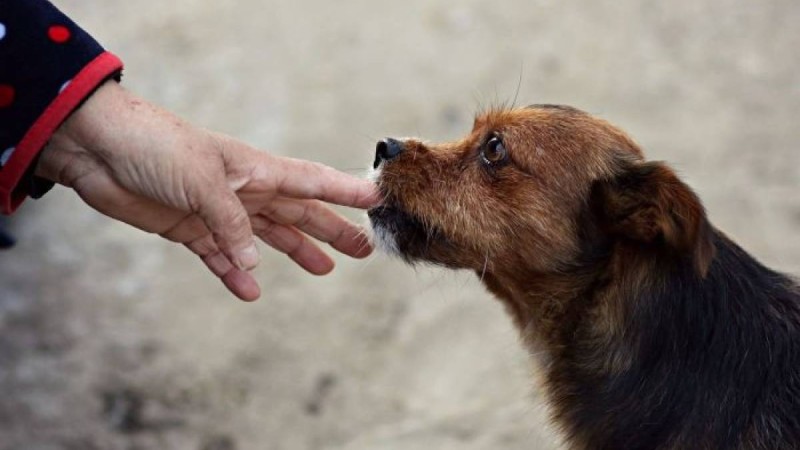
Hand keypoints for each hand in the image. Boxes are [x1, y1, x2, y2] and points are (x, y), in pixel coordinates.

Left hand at [36, 81, 377, 300]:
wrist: (98, 148)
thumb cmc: (155, 147)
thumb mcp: (202, 182)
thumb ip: (232, 224)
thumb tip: (255, 263)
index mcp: (255, 169)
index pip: (312, 181)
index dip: (346, 191)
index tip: (378, 198)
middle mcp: (243, 189)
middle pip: (298, 213)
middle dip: (331, 230)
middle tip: (363, 248)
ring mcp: (217, 210)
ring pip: (266, 236)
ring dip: (295, 251)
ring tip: (324, 269)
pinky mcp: (188, 228)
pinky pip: (220, 256)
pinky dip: (236, 273)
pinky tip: (250, 290)